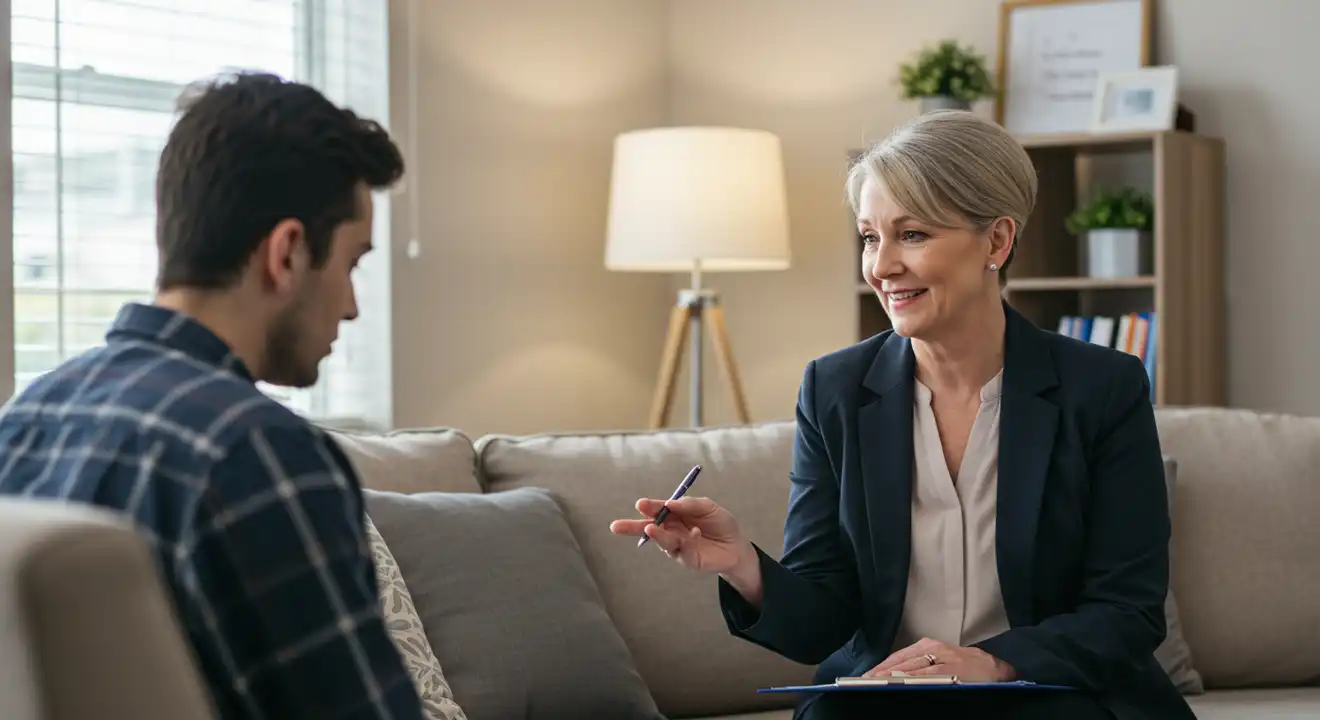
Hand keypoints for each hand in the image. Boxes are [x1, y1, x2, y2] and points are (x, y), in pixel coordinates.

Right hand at [608, 496, 753, 575]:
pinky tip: (695, 532)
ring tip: (650, 527)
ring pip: (663, 542)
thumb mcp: (709, 507)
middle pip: (648, 529)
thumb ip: (691, 504)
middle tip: (616, 526)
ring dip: (657, 535)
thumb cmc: (721, 524)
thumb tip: (670, 503)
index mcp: (674, 515)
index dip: (649, 507)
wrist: (737, 545)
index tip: (640, 504)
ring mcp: (678, 546)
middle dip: (632, 527)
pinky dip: (688, 541)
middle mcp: (672, 531)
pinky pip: (684, 551)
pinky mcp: (688, 559)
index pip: (657, 510)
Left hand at [863, 637, 1015, 682]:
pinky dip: (912, 678)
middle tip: (863, 682)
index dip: (880, 667)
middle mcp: (933, 648)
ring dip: (891, 676)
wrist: (996, 668)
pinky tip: (899, 682)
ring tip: (874, 684)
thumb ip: (919, 666)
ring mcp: (942, 658)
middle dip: (881, 673)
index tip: (864, 677)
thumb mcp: (940, 661)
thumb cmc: (966, 667)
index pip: (898, 657)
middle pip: (900, 661)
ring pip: (911, 668)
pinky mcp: (952, 668)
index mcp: (927, 645)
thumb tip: (893, 676)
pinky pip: (928, 674)